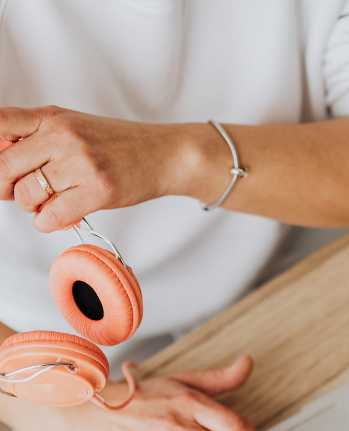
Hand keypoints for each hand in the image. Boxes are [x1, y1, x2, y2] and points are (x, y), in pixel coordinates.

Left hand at [0, 105, 187, 231]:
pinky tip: (57, 217)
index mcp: (51, 118)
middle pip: (5, 168)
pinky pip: (51, 217)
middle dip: (6, 187)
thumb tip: (4, 166)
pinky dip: (47, 223)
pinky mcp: (97, 191)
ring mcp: (80, 164)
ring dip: (32, 207)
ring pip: (27, 196)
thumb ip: (38, 139)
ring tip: (49, 203)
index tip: (3, 170)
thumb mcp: (73, 128)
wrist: (162, 154)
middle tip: (21, 193)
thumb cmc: (119, 145)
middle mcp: (62, 137)